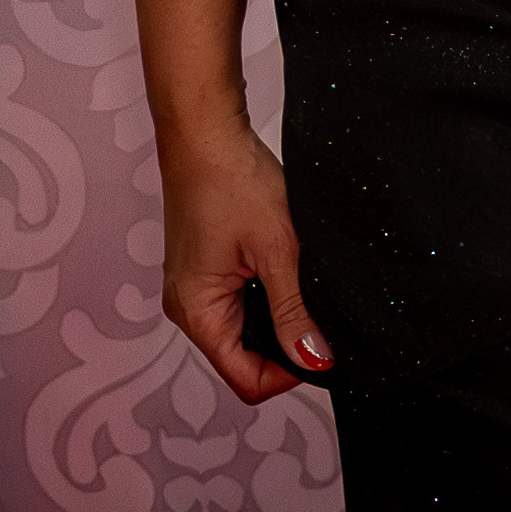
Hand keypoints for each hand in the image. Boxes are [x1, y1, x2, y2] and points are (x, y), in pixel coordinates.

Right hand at [157, 114, 329, 402]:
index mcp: (197, 312)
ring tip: (298, 282)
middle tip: (318, 311)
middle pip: (244, 359)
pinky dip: (265, 297)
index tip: (322, 348)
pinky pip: (238, 305)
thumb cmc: (231, 180)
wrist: (205, 132)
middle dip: (285, 346)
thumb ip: (294, 312)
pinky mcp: (203, 271)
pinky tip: (282, 268)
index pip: (246, 379)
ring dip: (276, 318)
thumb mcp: (276, 251)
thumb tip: (314, 360)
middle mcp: (188, 308)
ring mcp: (193, 289)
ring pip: (244, 331)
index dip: (289, 373)